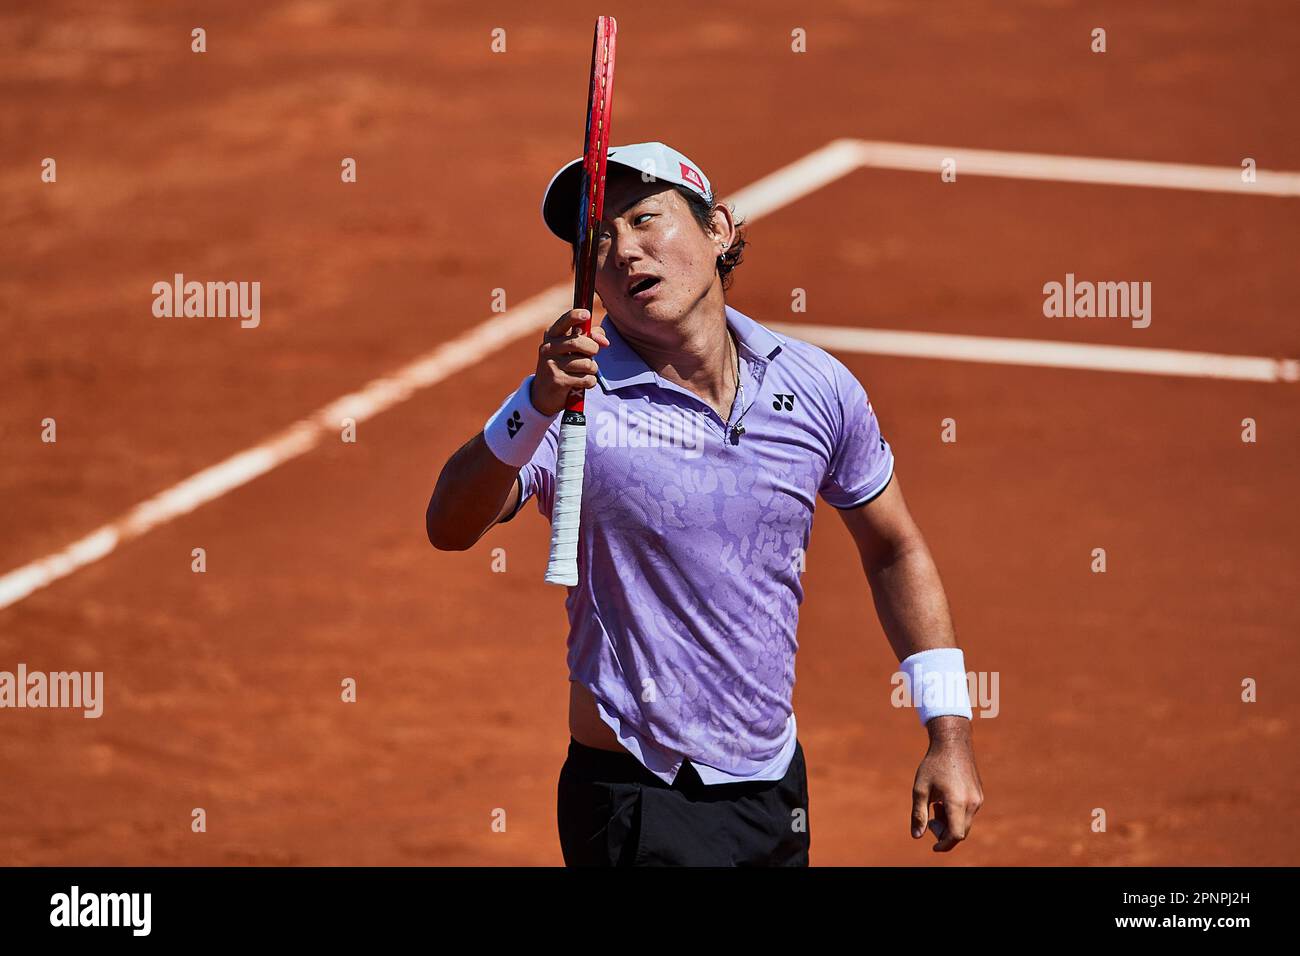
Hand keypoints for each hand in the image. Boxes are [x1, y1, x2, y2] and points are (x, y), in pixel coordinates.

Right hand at [532, 309, 609, 415]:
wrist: (544, 393)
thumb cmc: (564, 364)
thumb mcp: (573, 348)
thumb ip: (591, 338)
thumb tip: (604, 342)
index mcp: (552, 335)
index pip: (564, 321)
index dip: (576, 316)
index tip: (587, 315)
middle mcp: (549, 348)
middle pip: (579, 342)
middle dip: (593, 349)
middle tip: (593, 354)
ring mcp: (551, 365)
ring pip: (586, 363)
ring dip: (592, 368)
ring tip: (585, 371)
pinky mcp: (558, 381)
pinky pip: (586, 379)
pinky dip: (590, 382)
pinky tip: (583, 382)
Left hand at [910, 716, 983, 852]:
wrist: (952, 743)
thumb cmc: (933, 765)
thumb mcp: (920, 789)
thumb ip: (918, 814)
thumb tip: (916, 836)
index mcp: (957, 801)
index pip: (956, 835)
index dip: (944, 844)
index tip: (933, 846)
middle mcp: (972, 802)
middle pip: (961, 832)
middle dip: (945, 833)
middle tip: (930, 820)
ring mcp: (978, 799)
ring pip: (965, 823)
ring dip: (950, 823)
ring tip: (936, 806)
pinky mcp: (979, 795)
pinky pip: (969, 813)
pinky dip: (956, 815)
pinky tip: (944, 800)